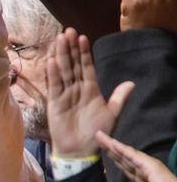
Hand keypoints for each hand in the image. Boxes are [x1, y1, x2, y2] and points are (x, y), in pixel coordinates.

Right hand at [45, 28, 133, 156]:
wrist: (81, 150)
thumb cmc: (97, 133)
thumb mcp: (112, 114)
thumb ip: (119, 98)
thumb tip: (131, 83)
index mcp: (90, 89)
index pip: (87, 66)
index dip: (84, 52)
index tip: (82, 37)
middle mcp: (76, 88)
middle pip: (73, 64)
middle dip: (71, 48)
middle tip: (68, 31)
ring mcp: (65, 94)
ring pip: (63, 71)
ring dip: (61, 55)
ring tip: (59, 39)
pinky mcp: (55, 103)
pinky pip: (55, 86)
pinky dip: (53, 74)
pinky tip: (51, 62)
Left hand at [96, 131, 176, 181]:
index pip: (129, 170)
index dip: (118, 162)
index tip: (107, 154)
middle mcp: (148, 173)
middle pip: (125, 159)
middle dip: (111, 149)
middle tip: (99, 138)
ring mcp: (150, 168)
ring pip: (127, 154)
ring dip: (113, 145)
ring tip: (100, 136)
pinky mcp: (151, 166)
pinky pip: (133, 156)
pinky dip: (123, 149)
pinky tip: (112, 143)